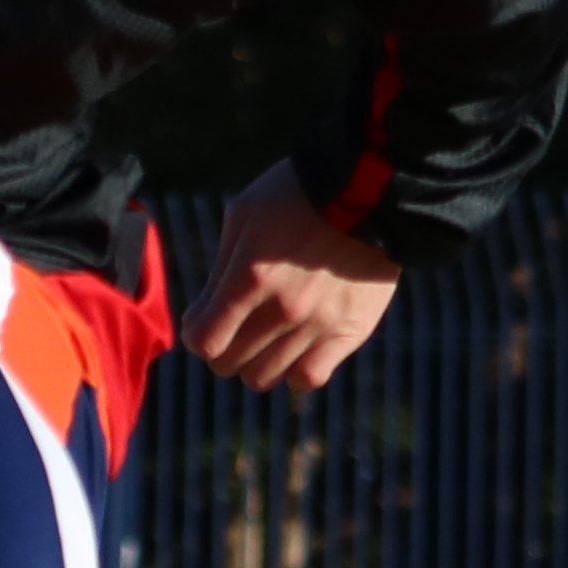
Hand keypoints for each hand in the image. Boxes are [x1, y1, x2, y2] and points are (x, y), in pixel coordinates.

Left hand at [185, 161, 398, 392]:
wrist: (370, 189)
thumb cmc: (297, 195)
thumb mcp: (243, 215)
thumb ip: (220, 269)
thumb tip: (202, 314)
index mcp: (251, 276)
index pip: (205, 341)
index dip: (197, 335)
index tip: (204, 322)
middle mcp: (283, 308)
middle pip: (228, 365)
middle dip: (222, 349)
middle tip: (232, 329)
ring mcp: (319, 323)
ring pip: (264, 378)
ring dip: (254, 363)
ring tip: (263, 339)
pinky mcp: (351, 331)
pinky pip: (309, 378)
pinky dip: (293, 373)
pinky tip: (293, 352)